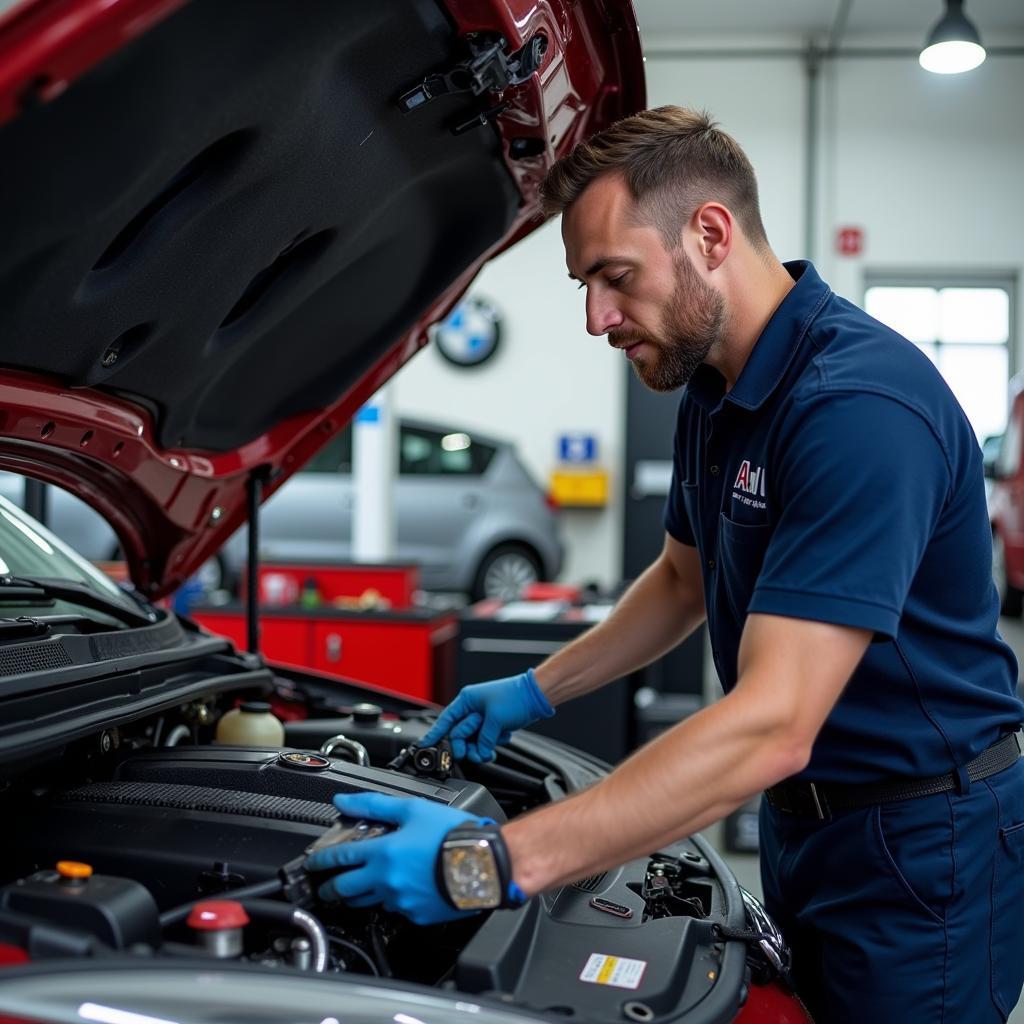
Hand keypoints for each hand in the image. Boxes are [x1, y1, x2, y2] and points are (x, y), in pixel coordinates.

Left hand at [305, 792, 488, 924]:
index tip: (313, 863)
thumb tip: (345, 801)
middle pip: (344, 890)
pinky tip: (400, 890)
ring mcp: (400, 901)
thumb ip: (374, 805)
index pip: (338, 859)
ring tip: (358, 889)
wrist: (482, 862)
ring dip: (357, 896)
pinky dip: (392, 900)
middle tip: (326, 885)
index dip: (321, 861)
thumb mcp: (412, 809)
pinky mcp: (415, 915)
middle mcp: (386, 881)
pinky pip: (395, 910)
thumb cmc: (451, 835)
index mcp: (382, 854)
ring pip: (367, 903)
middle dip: (330, 888)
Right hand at [421, 669, 553, 762]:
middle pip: (460, 734)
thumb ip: (483, 738)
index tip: (425, 744)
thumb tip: (479, 752)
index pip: (446, 720)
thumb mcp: (495, 720)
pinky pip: (487, 741)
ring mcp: (484, 718)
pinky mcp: (494, 725)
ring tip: (491, 748)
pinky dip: (494, 743)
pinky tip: (503, 735)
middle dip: (467, 746)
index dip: (435, 733)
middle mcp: (473, 709)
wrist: (536, 697)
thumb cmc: (515, 697)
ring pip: (474, 740)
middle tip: (472, 754)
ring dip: (482, 747)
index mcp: (467, 700)